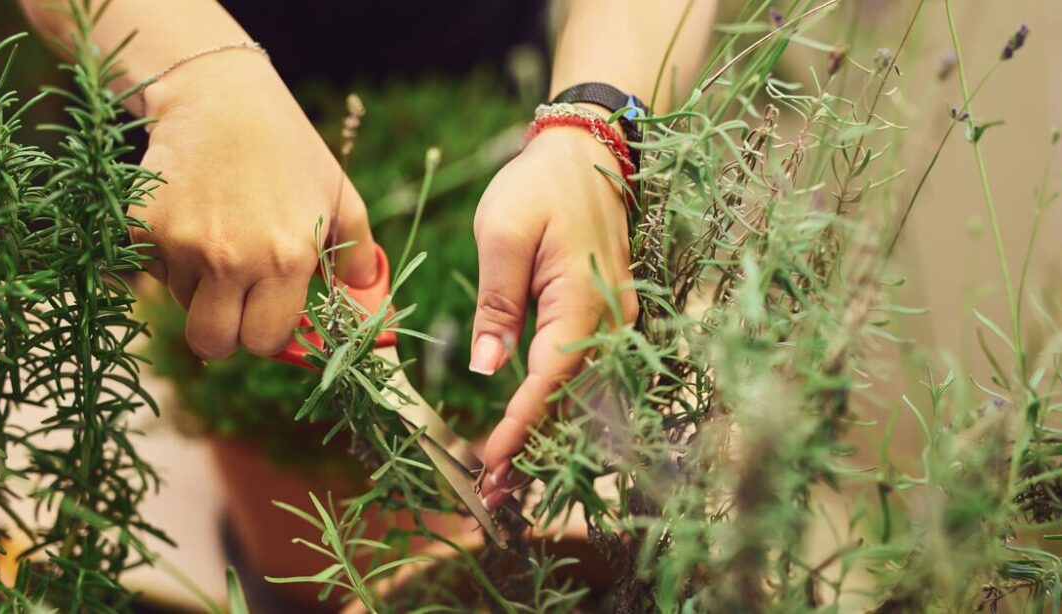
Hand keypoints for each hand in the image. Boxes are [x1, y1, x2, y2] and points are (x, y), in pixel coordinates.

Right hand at [132, 54, 377, 358]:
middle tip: (235, 299)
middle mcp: (232, 258)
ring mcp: (181, 242)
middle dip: (225, 330)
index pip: (265, 341)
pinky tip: (191, 218)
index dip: (266, 332)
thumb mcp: (339, 195)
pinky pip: (153, 270)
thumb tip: (364, 301)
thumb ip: (359, 254)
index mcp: (286, 258)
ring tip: (219, 235)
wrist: (221, 96)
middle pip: (213, 342)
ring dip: (199, 286)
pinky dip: (168, 257)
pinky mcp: (141, 225)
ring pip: (182, 304)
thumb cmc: (289, 148)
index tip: (267, 312)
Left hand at [471, 126, 638, 508]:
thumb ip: (496, 305)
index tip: (489, 463)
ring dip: (549, 440)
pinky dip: (561, 412)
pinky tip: (536, 437)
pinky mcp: (609, 319)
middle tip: (493, 497)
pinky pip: (588, 377)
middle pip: (575, 404)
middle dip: (534, 452)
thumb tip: (486, 370)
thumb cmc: (540, 185)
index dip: (520, 428)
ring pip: (584, 397)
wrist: (589, 151)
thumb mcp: (501, 233)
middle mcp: (613, 322)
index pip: (550, 382)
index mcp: (585, 303)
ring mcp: (617, 322)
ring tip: (509, 483)